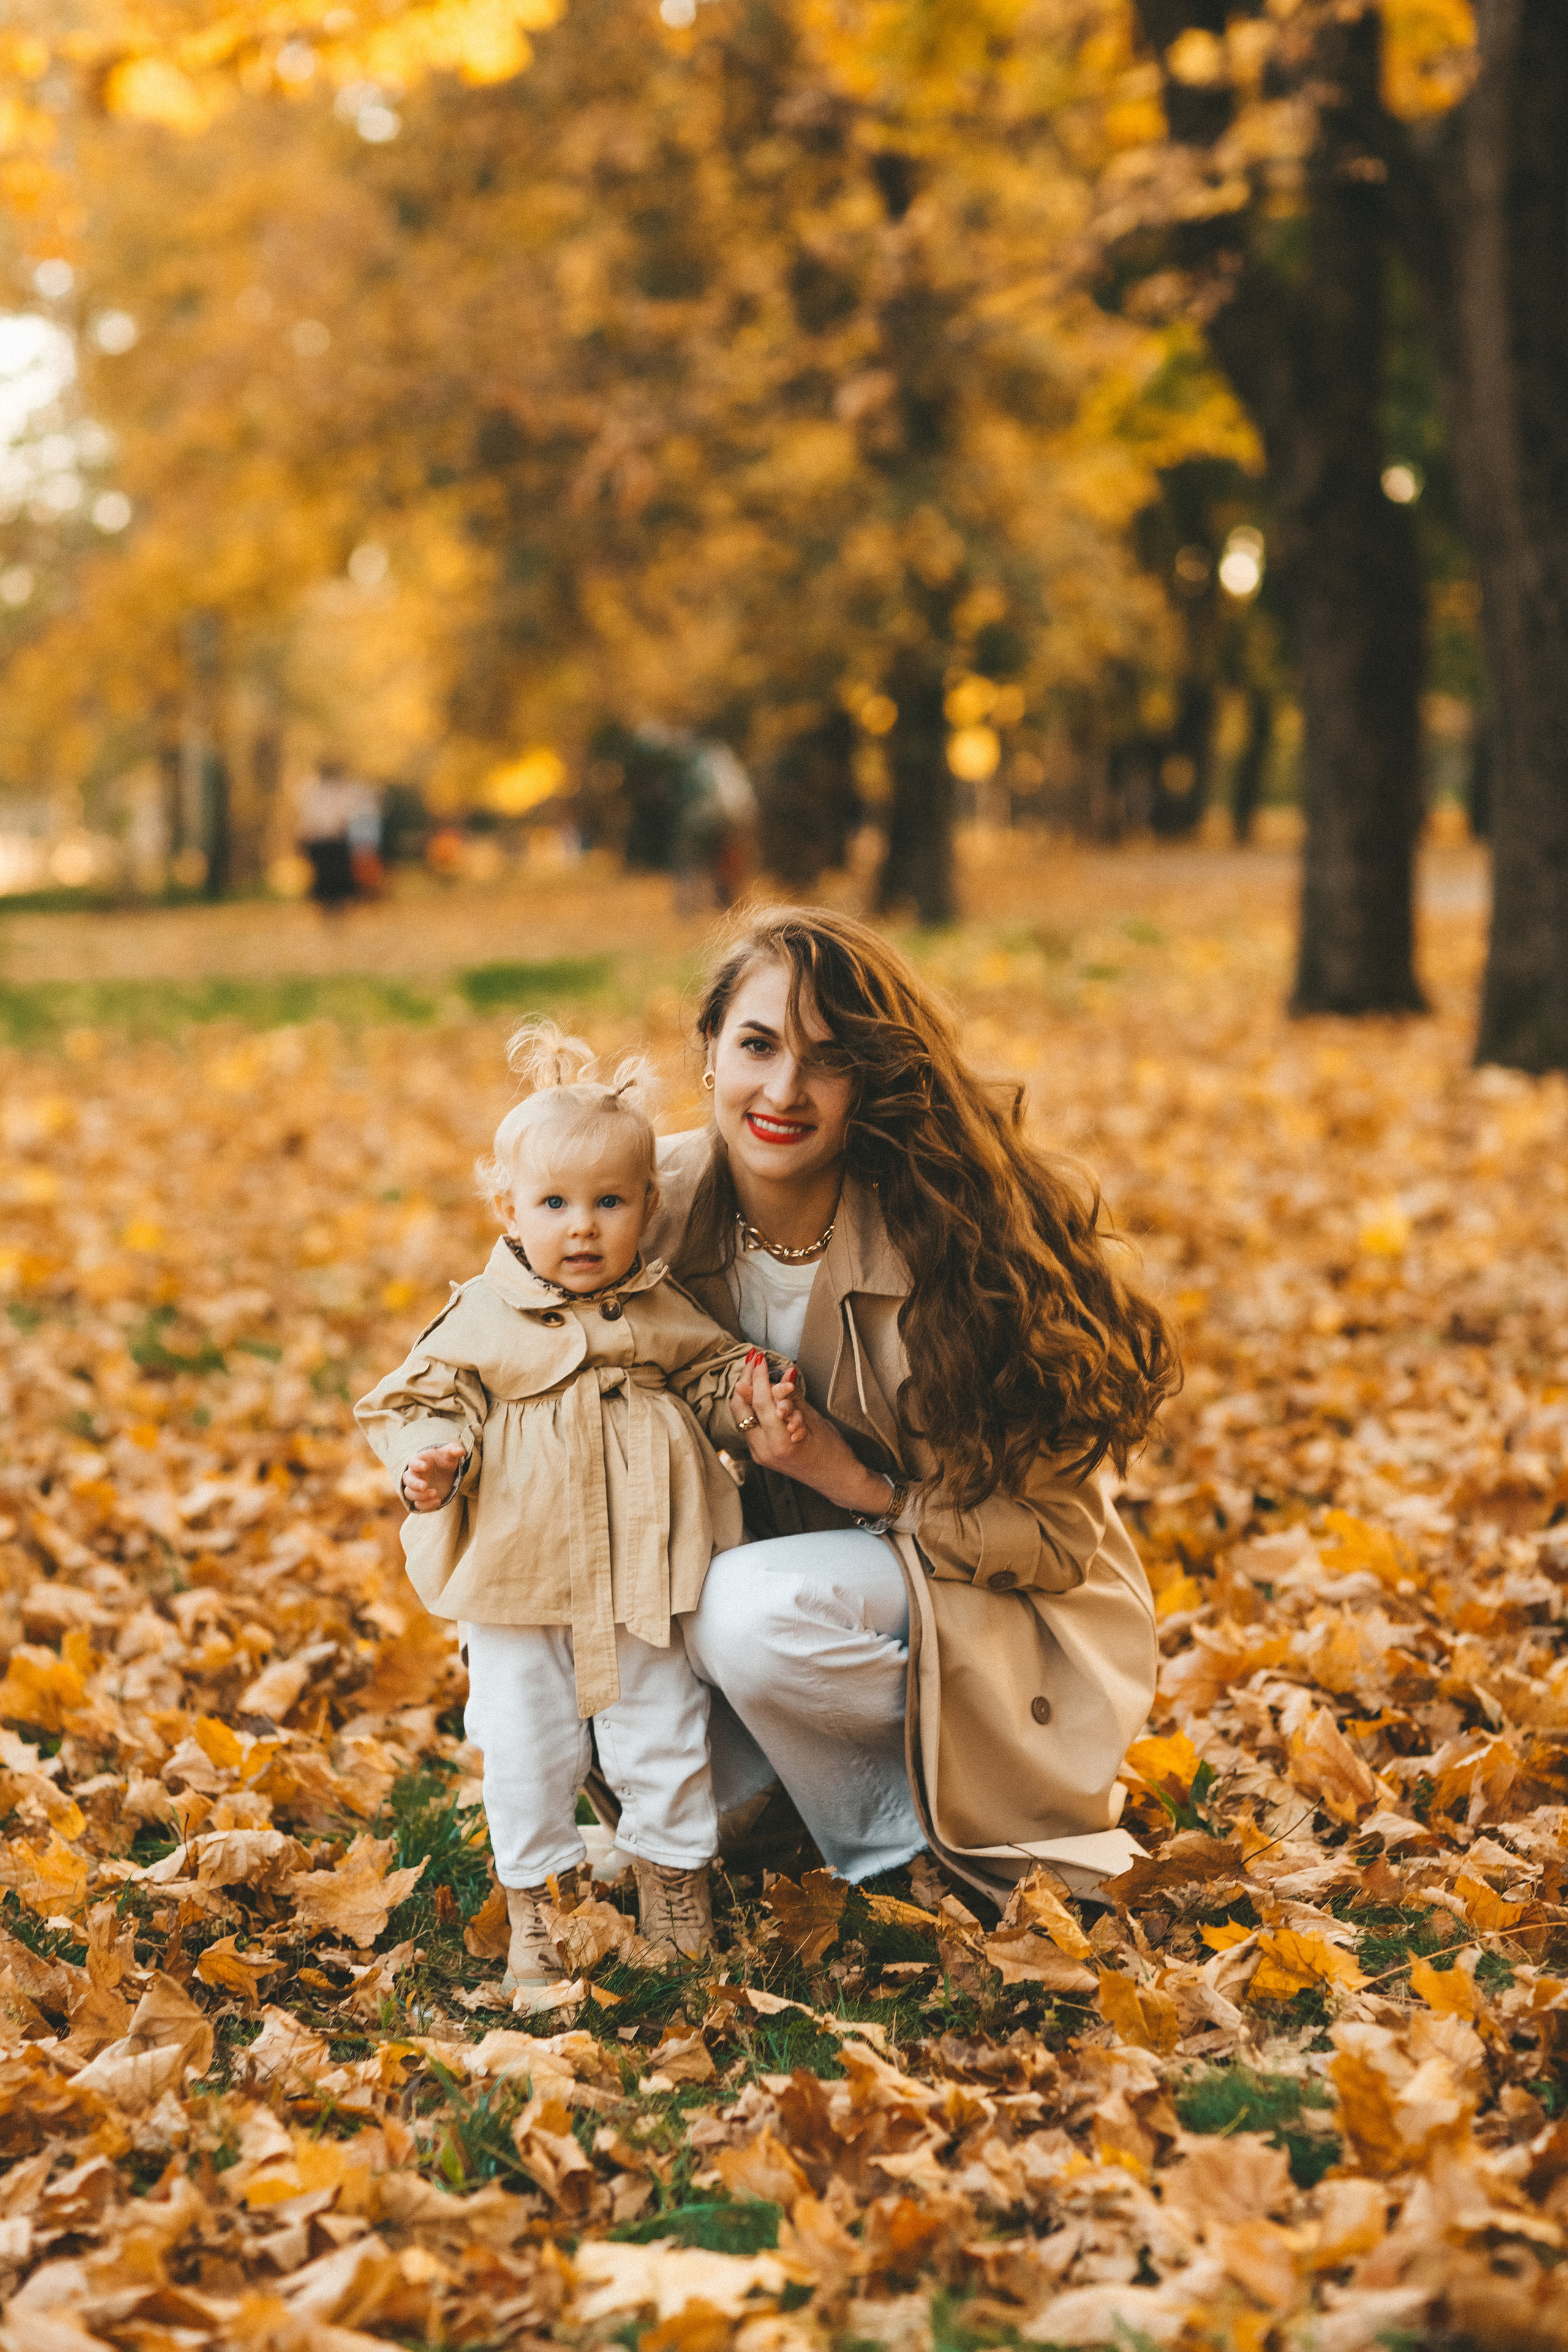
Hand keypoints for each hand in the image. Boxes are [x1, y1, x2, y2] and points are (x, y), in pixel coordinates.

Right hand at [402, 1440, 465, 1511]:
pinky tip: (438, 1501)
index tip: (425, 1466)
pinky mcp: (422, 1498)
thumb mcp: (450, 1453)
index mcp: (419, 1461)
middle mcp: (414, 1475)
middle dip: (414, 1484)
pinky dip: (426, 1505)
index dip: (416, 1465)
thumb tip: (460, 1451)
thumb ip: (454, 1450)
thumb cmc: (444, 1459)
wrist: (445, 1472)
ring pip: (409, 1494)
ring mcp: (416, 1488)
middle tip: (425, 1486)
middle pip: (407, 1480)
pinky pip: (419, 1505)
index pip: (412, 1462)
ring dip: (420, 1496)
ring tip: (435, 1493)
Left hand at [734, 1354, 893, 1518]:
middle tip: (754, 1360)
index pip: (760, 1402)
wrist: (835, 1479)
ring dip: (748, 1391)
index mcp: (779, 1443)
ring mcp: (759, 1452)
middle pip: (741, 1407)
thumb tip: (783, 1375)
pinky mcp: (759, 1452)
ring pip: (741, 1414)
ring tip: (757, 1371)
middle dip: (746, 1379)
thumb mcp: (815, 1420)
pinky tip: (763, 1392)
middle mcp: (763, 1450)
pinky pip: (749, 1423)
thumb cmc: (832, 1452)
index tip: (761, 1358)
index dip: (758, 1376)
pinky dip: (754, 1405)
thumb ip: (793, 1398)